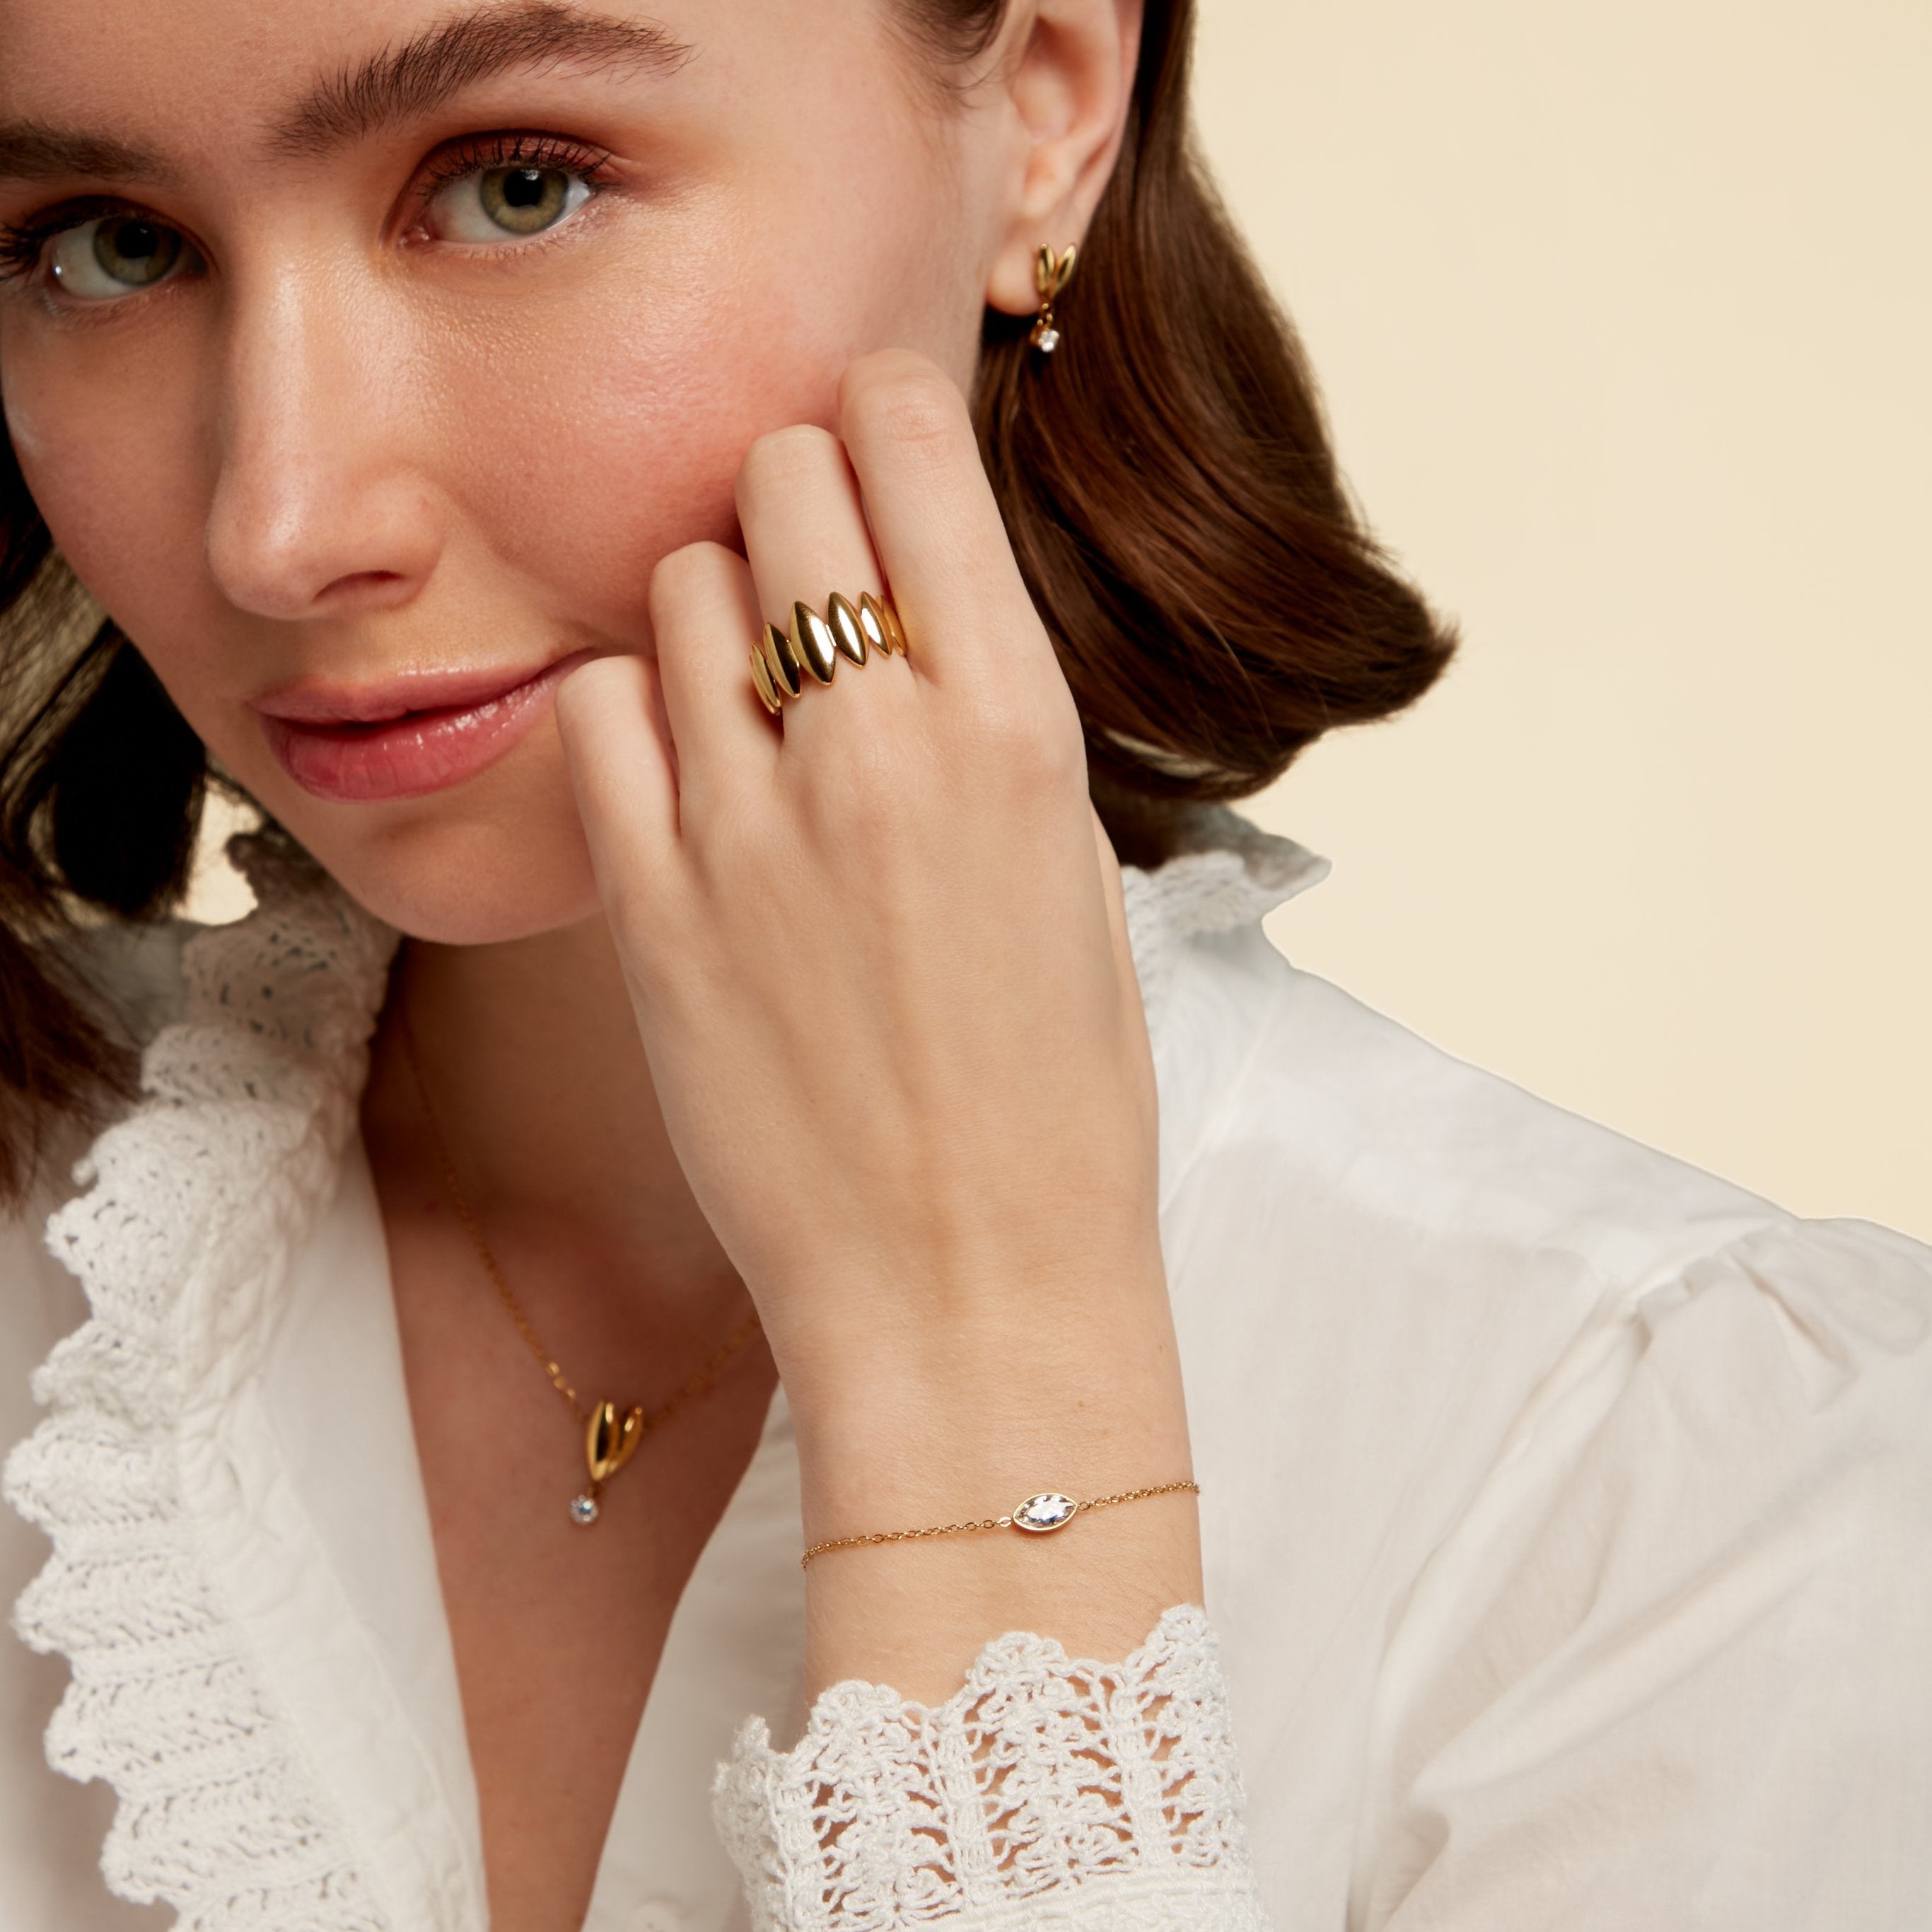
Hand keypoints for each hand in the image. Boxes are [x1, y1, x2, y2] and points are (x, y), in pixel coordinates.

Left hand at [556, 351, 1196, 1695]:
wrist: (971, 1291)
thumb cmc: (1058, 1101)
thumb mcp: (1072, 872)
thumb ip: (987, 717)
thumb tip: (911, 599)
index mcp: (1021, 724)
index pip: (911, 442)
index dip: (882, 415)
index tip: (873, 444)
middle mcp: (883, 742)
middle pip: (780, 477)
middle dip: (795, 498)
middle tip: (811, 576)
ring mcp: (755, 822)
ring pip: (683, 582)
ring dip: (717, 611)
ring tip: (753, 705)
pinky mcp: (655, 907)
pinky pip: (604, 709)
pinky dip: (636, 712)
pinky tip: (683, 776)